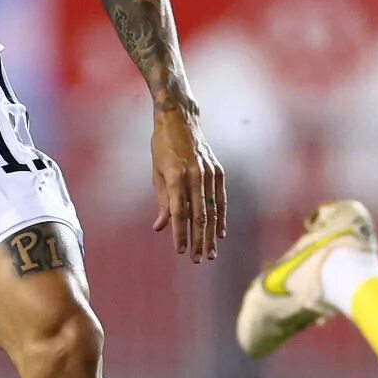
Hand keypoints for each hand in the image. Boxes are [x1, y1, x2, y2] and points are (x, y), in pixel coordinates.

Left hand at [150, 102, 224, 262]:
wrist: (180, 118)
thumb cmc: (162, 146)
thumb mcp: (156, 172)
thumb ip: (161, 201)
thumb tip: (160, 227)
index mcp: (175, 176)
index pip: (179, 213)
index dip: (180, 234)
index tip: (180, 251)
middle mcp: (194, 176)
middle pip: (198, 215)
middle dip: (198, 240)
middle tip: (197, 259)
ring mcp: (208, 173)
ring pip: (211, 210)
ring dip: (211, 234)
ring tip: (209, 252)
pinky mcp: (217, 171)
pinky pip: (220, 199)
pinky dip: (221, 217)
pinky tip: (220, 233)